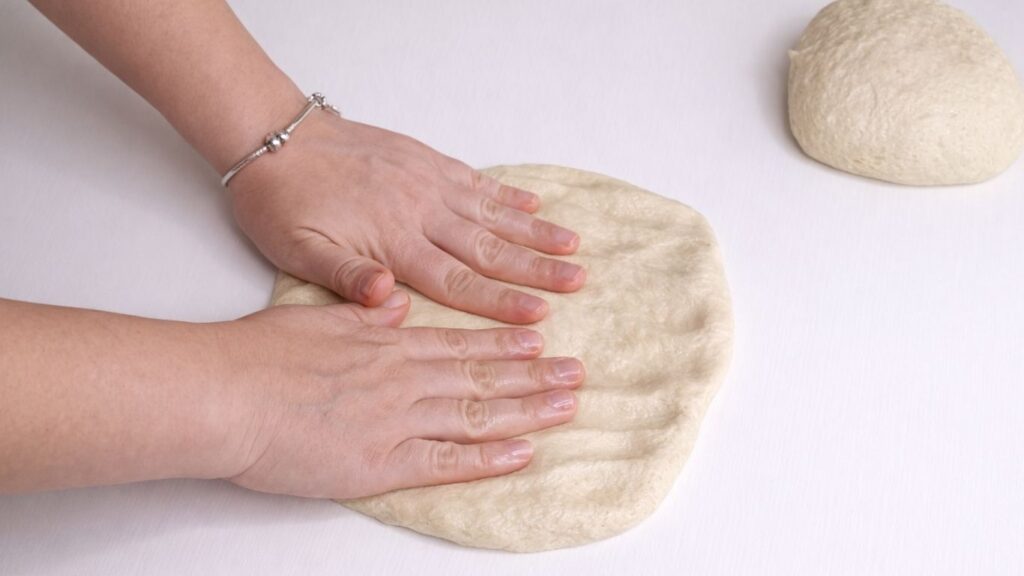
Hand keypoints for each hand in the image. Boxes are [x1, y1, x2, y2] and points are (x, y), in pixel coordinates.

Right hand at [221, 292, 584, 498]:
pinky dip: (488, 457)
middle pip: (481, 374)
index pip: (460, 343)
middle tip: (576, 372)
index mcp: (386, 344)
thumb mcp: (318, 317)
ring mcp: (398, 419)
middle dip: (534, 374)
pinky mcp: (382, 462)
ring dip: (527, 408)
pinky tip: (523, 452)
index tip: (539, 339)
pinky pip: (448, 460)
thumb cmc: (258, 355)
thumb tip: (394, 305)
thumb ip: (363, 315)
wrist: (224, 392)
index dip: (504, 343)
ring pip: (477, 412)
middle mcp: (403, 378)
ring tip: (567, 404)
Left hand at [227, 113, 585, 323]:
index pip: (458, 280)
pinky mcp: (425, 160)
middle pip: (489, 247)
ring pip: (492, 212)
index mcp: (394, 243)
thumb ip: (345, 278)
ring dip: (535, 230)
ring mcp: (427, 182)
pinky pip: (475, 179)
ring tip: (572, 244)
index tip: (539, 315)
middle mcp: (420, 211)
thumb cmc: (283, 202)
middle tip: (577, 281)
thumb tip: (388, 300)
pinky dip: (507, 192)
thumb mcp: (298, 251)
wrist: (275, 139)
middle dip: (537, 268)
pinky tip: (534, 201)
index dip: (500, 301)